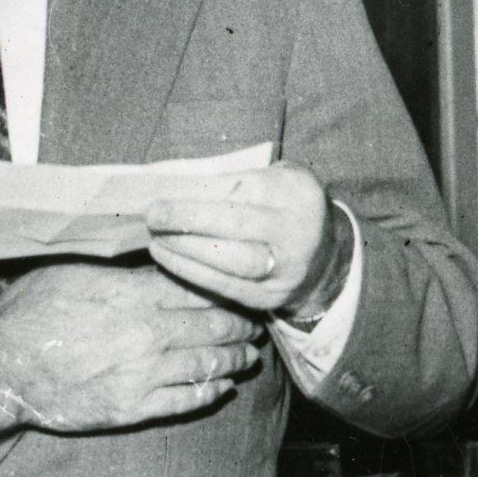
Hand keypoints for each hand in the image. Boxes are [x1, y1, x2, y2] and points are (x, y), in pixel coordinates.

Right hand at [0, 261, 262, 436]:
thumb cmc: (31, 312)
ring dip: (235, 359)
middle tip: (257, 324)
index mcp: (135, 294)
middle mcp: (148, 332)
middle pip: (214, 325)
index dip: (226, 289)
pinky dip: (210, 393)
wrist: (3, 367)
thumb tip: (156, 255)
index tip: (241, 289)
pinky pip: (186, 400)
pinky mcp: (134, 407)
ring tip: (248, 357)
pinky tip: (222, 388)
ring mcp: (145, 373)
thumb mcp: (75, 271)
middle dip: (242, 325)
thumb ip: (122, 269)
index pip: (199, 288)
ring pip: (208, 364)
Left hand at [145, 163, 347, 318]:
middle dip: (188, 217)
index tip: (164, 188)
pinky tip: (167, 258)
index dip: (200, 190)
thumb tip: (174, 184)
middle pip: (237, 222)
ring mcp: (286, 267)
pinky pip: (225, 285)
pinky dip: (191, 271)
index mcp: (297, 190)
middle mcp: (297, 229)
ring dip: (187, 248)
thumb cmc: (282, 209)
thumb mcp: (273, 181)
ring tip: (156, 238)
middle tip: (153, 214)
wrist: (324, 259)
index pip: (243, 186)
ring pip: (232, 259)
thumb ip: (234, 180)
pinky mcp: (270, 296)